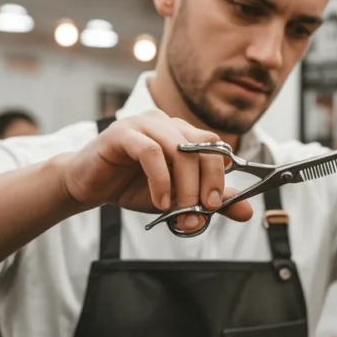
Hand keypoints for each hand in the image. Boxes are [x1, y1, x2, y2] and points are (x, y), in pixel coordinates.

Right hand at [59, 110, 252, 229]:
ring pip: (178, 150)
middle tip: (203, 211)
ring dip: (184, 186)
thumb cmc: (132, 188)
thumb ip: (211, 203)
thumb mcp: (178, 199)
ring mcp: (143, 124)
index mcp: (182, 134)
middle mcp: (166, 123)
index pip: (215, 147)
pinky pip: (150, 152)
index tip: (218, 206)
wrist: (88, 186)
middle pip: (202, 148)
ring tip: (180, 212)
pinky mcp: (121, 133)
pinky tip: (159, 202)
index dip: (221, 176)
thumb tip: (247, 212)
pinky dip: (160, 180)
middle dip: (207, 183)